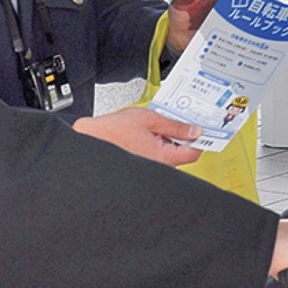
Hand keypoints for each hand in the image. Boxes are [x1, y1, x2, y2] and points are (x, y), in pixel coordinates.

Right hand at [73, 108, 202, 166]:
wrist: (88, 140)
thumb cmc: (110, 132)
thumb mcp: (148, 118)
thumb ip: (174, 124)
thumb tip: (193, 129)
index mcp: (164, 157)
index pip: (195, 152)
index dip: (200, 138)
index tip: (200, 127)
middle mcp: (159, 168)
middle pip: (182, 153)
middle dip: (182, 135)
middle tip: (175, 120)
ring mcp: (150, 169)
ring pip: (169, 154)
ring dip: (167, 139)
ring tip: (154, 124)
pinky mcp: (141, 166)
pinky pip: (157, 156)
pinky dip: (156, 144)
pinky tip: (146, 132)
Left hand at [167, 0, 255, 53]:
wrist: (174, 37)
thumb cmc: (179, 15)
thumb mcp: (179, 2)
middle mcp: (222, 10)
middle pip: (240, 6)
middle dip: (250, 6)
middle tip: (257, 6)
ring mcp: (223, 24)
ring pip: (239, 23)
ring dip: (246, 25)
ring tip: (254, 25)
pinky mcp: (222, 38)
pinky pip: (233, 39)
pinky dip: (238, 41)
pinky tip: (243, 43)